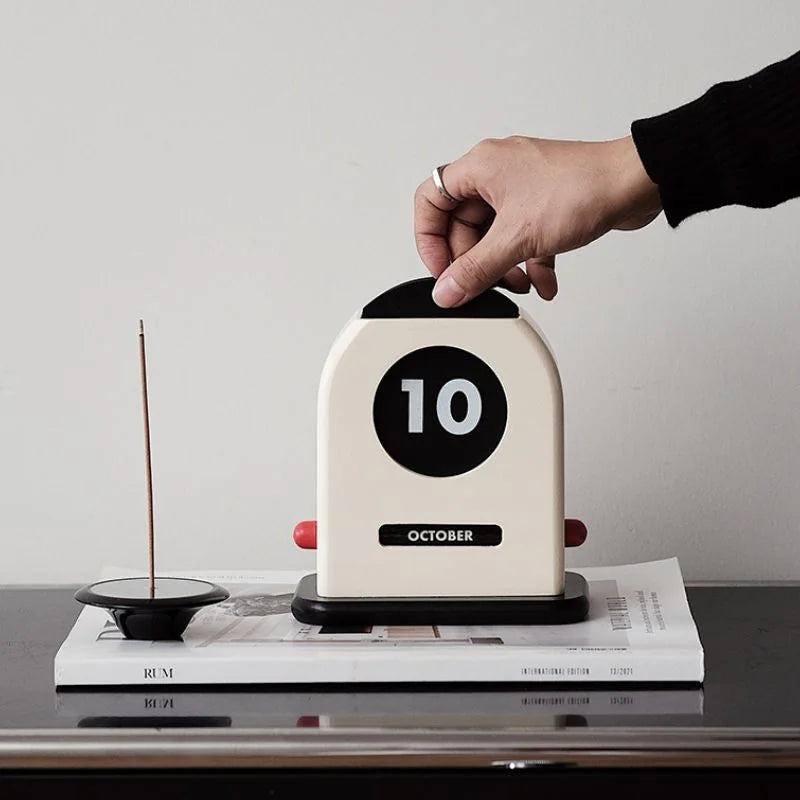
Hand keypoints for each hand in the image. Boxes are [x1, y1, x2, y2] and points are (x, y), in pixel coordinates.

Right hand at [414, 135, 661, 306]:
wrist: (636, 184)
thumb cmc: (583, 188)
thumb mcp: (517, 238)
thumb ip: (476, 270)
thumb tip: (447, 291)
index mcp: (480, 168)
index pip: (430, 202)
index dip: (428, 241)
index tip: (441, 271)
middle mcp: (496, 174)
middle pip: (463, 227)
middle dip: (474, 263)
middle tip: (482, 286)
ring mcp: (522, 188)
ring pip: (494, 236)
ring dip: (503, 267)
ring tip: (518, 285)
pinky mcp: (544, 204)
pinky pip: (522, 238)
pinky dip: (529, 262)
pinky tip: (543, 281)